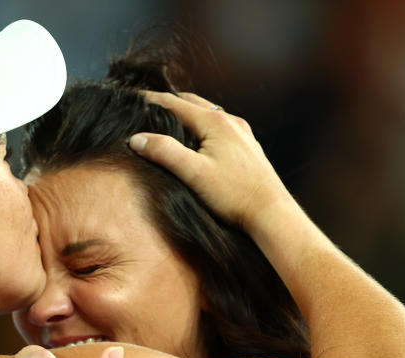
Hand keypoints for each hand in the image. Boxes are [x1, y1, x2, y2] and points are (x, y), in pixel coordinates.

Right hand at [129, 91, 296, 232]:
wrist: (271, 212)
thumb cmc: (234, 194)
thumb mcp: (193, 173)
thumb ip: (164, 152)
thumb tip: (137, 139)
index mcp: (215, 123)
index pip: (175, 103)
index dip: (152, 100)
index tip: (132, 98)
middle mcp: (231, 122)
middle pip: (193, 103)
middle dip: (169, 102)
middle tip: (148, 106)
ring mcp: (242, 134)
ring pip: (208, 114)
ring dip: (187, 113)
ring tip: (169, 120)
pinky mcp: (248, 147)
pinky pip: (221, 127)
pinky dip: (203, 125)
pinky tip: (199, 139)